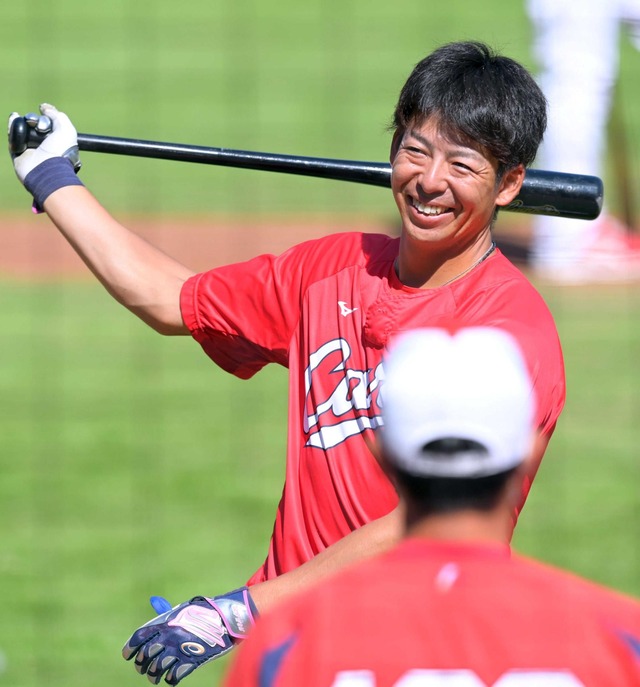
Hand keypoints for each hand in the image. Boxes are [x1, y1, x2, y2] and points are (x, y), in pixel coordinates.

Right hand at [8, 103, 80, 182]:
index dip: (46, 117)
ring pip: (22, 130)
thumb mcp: (67, 130)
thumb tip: (44, 108)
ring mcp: (30, 150)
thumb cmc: (60, 151)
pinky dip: (13, 128)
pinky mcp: (18, 154)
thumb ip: (57, 116)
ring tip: (26, 122)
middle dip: (33, 120)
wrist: (47, 169)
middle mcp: (43, 146)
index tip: (43, 110)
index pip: (48, 125)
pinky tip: (14, 118)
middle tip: (37, 125)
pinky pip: (13, 138)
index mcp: (56, 142)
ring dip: (22, 122)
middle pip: (33, 126)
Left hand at [122, 587, 257, 684]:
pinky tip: (172, 677)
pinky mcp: (190, 661)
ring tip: (156, 676)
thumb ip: (166, 613)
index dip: (130, 649)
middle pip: (145, 656)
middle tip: (144, 667)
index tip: (127, 655)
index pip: (139, 638)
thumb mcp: (183, 610)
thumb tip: (153, 601)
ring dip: (154, 675)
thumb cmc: (203, 613)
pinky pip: (173, 677)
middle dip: (142, 664)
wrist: (225, 618)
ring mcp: (179, 649)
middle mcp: (169, 637)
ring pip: (156, 670)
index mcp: (165, 623)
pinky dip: (170, 679)